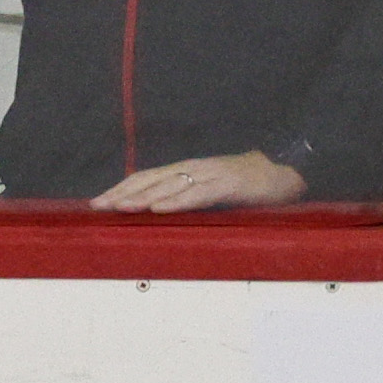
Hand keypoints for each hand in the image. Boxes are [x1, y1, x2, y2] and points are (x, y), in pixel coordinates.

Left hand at [95, 149, 309, 210]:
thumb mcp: (212, 191)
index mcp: (187, 170)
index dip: (121, 188)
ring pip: (169, 186)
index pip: (147, 177)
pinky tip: (158, 208)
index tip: (98, 202)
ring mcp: (210, 175)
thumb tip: (160, 214)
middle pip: (150, 179)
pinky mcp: (228, 185)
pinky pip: (197, 194)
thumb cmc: (248, 187)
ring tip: (119, 207)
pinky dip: (176, 201)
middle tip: (98, 206)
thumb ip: (189, 198)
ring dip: (142, 197)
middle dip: (122, 193)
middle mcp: (193, 168)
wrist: (284, 175)